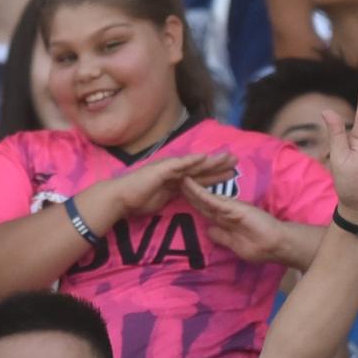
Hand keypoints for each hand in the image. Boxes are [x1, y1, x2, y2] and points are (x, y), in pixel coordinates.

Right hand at [107, 153, 235, 216]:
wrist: (120, 198)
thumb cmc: (137, 200)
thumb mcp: (162, 200)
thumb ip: (174, 196)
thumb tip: (185, 199)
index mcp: (175, 179)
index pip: (199, 176)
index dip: (214, 174)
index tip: (230, 174)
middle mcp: (173, 170)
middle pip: (200, 167)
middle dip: (219, 165)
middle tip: (237, 161)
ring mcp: (168, 168)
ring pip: (194, 164)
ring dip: (211, 160)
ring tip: (227, 158)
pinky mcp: (161, 169)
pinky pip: (179, 165)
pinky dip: (191, 161)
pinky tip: (204, 157)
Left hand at [179, 182, 289, 262]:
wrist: (277, 244)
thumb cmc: (259, 246)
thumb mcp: (235, 243)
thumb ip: (221, 236)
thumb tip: (209, 231)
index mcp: (223, 219)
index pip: (202, 208)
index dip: (189, 201)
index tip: (175, 195)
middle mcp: (224, 210)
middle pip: (200, 199)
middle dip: (186, 190)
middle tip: (171, 178)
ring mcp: (228, 206)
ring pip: (204, 195)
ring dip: (189, 186)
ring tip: (175, 175)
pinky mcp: (233, 207)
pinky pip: (212, 199)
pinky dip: (200, 192)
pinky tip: (189, 184)